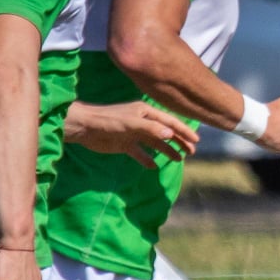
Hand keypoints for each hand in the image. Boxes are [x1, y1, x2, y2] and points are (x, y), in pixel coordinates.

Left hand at [66, 101, 198, 168]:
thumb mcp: (131, 123)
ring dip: (167, 150)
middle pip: (165, 133)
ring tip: (179, 159)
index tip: (196, 140)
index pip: (169, 122)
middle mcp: (142, 122)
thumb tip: (171, 135)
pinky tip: (153, 166)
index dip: (183, 131)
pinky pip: (139, 153)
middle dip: (179, 141)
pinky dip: (146, 159)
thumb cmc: (107, 121)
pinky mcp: (124, 145)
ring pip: (155, 143)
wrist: (83, 127)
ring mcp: (133, 134)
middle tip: (191, 152)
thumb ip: (151, 129)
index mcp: (145, 113)